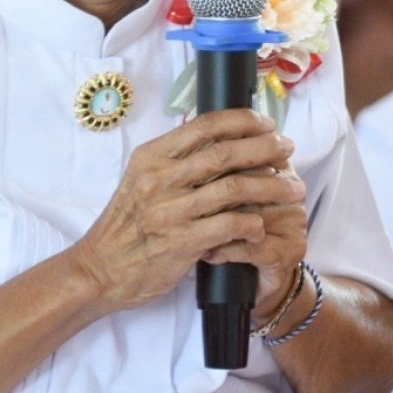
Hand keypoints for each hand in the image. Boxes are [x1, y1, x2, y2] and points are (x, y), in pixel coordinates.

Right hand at [67, 110, 301, 315]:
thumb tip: (222, 136)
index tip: (267, 124)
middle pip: (226, 153)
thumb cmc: (127, 225)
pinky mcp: (182, 242)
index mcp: (152, 157)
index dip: (242, 121)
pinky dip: (253, 223)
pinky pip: (231, 225)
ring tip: (294, 188)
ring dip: (272, 186)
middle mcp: (160, 179)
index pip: (205, 126)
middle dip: (266, 149)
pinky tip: (262, 226)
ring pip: (235, 188)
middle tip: (288, 150)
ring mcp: (171, 211)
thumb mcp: (141, 179)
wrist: (99, 270)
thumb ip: (176, 158)